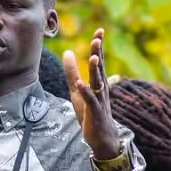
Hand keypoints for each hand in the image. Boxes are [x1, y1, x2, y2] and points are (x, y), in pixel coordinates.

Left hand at [64, 28, 122, 161]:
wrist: (103, 139)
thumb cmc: (90, 114)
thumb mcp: (77, 91)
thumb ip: (71, 72)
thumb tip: (67, 52)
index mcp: (98, 83)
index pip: (98, 61)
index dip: (98, 47)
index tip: (99, 31)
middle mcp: (101, 89)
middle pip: (99, 68)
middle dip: (98, 54)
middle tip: (98, 38)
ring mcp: (99, 101)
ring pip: (98, 83)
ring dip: (95, 71)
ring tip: (93, 58)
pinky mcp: (95, 113)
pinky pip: (91, 101)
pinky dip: (86, 92)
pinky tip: (80, 84)